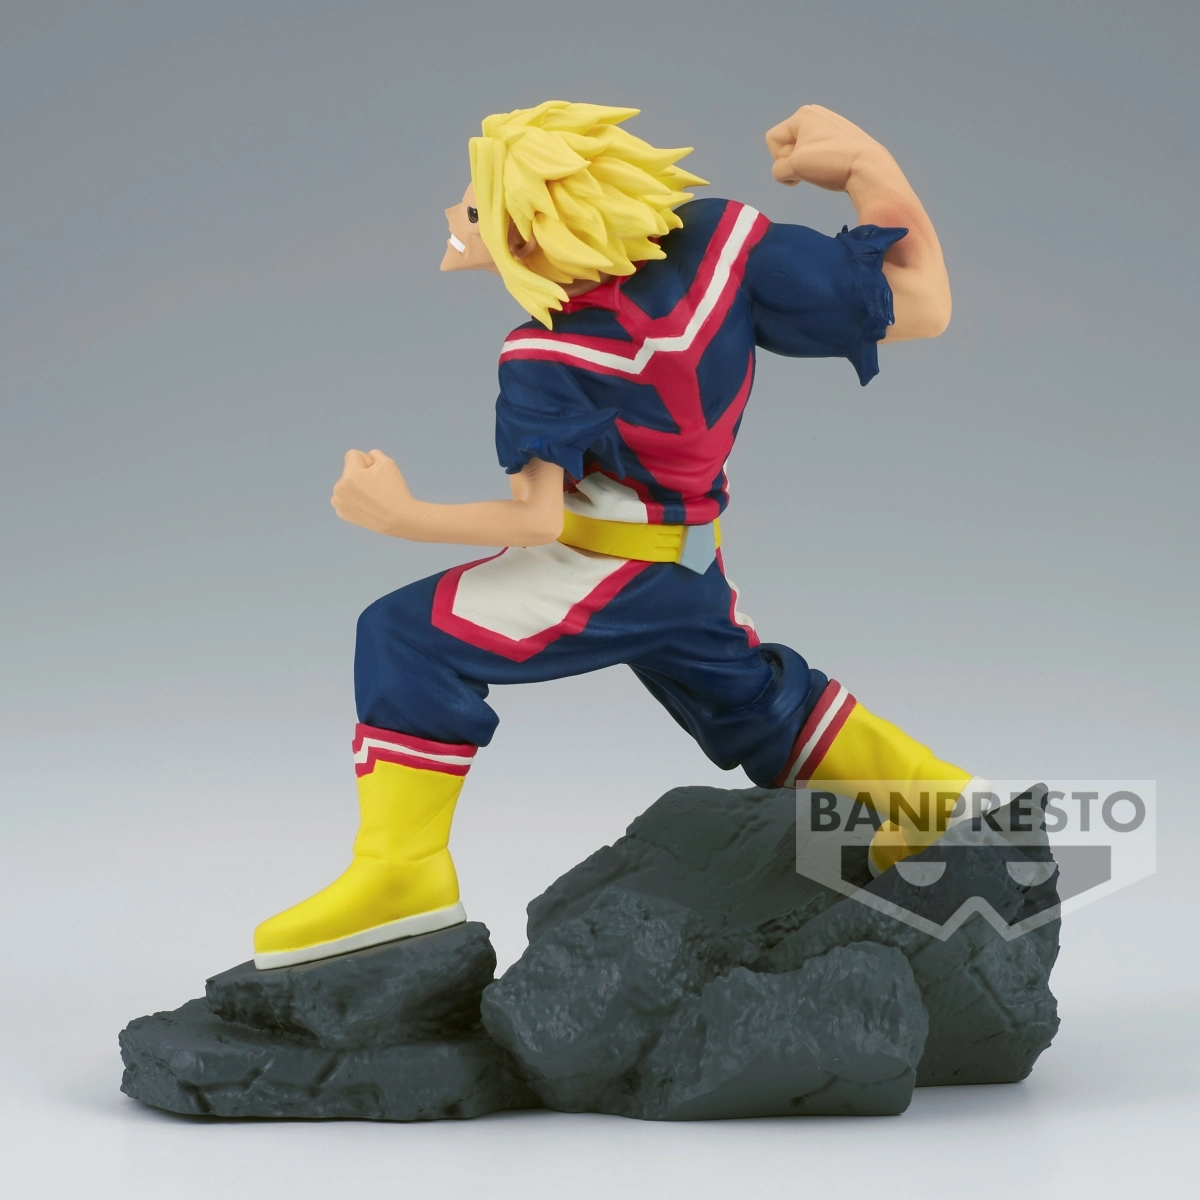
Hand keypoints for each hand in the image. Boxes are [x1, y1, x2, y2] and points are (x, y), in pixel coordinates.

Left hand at [331, 449, 413, 535]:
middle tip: (377, 488)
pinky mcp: (342, 513)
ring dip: (356, 487)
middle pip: (349, 471)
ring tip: (372, 498)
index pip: (353, 455)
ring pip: (346, 485)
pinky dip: (354, 500)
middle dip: (361, 475)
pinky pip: (345, 498)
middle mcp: (339, 488)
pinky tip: (367, 506)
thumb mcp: (387, 463)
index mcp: (349, 475)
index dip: (367, 461)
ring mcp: (339, 502)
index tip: (376, 473)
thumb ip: (373, 454)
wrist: (398, 519)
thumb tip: (364, 460)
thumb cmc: (394, 491)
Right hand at [765, 104, 889, 191]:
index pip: (773, 139)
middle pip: (786, 144)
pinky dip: (819, 165)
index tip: (798, 165)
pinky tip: (833, 169)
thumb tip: (789, 172)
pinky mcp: (840, 139)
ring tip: (824, 169)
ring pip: (801, 151)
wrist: (867, 168)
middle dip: (792, 160)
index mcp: (803, 114)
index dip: (780, 157)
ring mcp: (829, 126)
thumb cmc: (830, 163)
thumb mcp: (794, 167)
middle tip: (813, 167)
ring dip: (805, 166)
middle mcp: (815, 114)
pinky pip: (817, 154)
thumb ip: (779, 169)